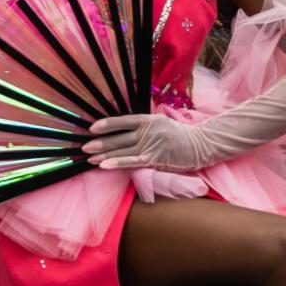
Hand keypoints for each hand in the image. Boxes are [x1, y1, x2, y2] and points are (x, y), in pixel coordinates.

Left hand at [86, 112, 222, 171]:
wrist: (201, 145)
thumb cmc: (180, 136)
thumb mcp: (162, 124)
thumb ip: (144, 127)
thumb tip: (124, 131)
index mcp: (149, 120)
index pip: (124, 121)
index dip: (107, 125)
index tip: (92, 128)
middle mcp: (149, 131)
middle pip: (120, 137)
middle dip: (100, 143)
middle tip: (83, 147)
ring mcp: (152, 145)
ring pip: (123, 150)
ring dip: (105, 155)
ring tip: (89, 158)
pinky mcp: (156, 158)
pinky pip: (133, 161)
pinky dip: (118, 163)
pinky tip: (105, 165)